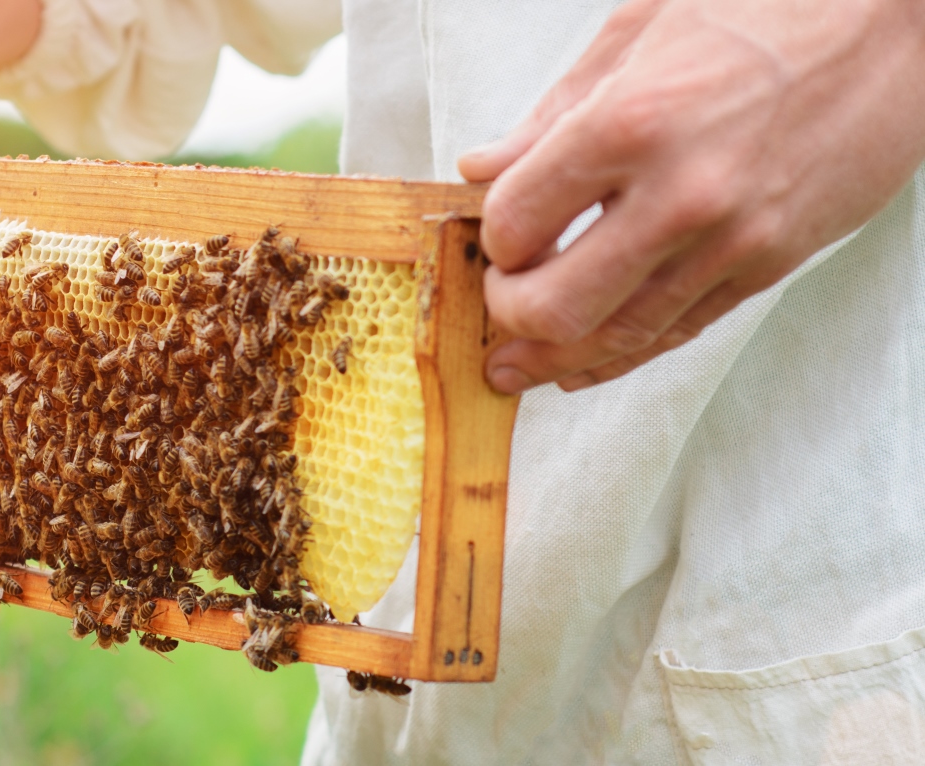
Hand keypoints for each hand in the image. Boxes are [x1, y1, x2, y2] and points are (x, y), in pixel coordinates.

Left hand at [459, 0, 924, 393]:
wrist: (895, 19)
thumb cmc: (766, 7)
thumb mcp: (637, 35)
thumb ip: (550, 116)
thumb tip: (480, 168)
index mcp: (628, 124)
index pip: (517, 225)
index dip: (493, 240)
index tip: (497, 233)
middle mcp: (679, 194)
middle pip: (556, 306)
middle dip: (510, 314)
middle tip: (501, 297)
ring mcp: (731, 239)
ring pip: (618, 336)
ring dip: (555, 357)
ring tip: (516, 365)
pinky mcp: (770, 264)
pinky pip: (679, 331)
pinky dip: (622, 356)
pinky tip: (583, 364)